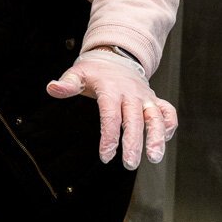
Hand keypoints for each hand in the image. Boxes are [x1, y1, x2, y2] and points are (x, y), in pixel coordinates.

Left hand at [47, 48, 177, 169]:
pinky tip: (165, 139)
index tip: (105, 156)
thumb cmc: (94, 71)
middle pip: (134, 120)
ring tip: (154, 158)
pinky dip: (170, 124)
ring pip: (156, 117)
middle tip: (129, 164)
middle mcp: (131, 93)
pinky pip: (167, 111)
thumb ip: (67, 84)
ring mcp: (145, 96)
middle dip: (133, 143)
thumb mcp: (77, 74)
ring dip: (157, 137)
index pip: (110, 115)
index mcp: (110, 89)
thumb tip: (52, 88)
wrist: (115, 56)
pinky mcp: (154, 99)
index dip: (109, 137)